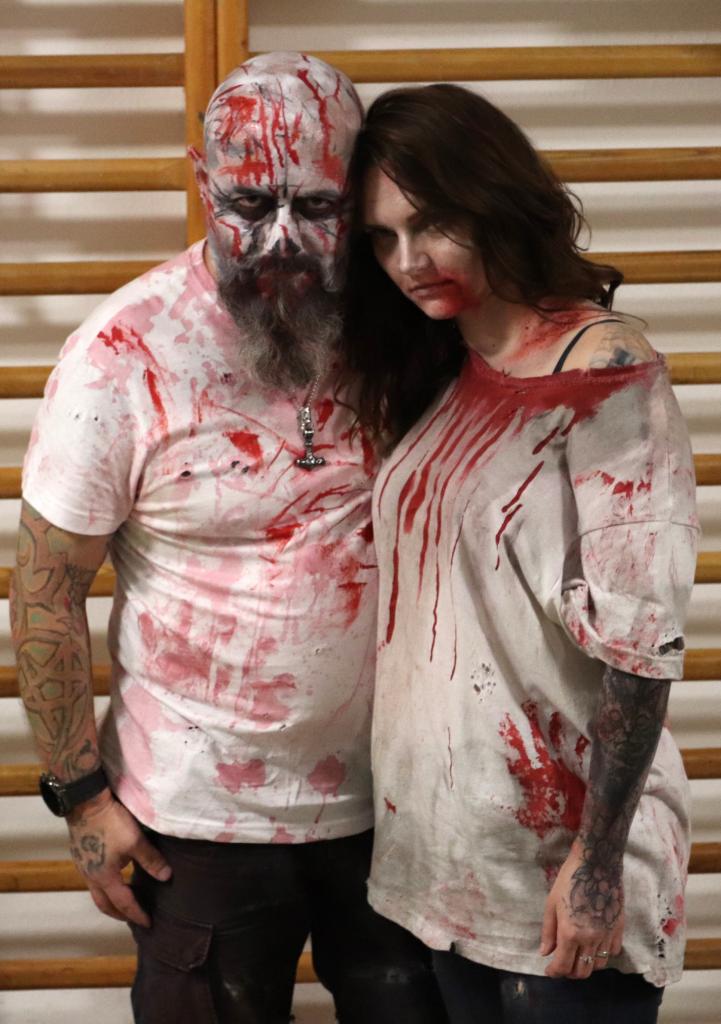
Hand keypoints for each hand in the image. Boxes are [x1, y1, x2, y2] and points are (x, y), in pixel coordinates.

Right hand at [67, 791, 170, 926]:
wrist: (86, 803)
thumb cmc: (111, 822)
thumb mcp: (135, 841)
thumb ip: (151, 860)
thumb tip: (166, 877)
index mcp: (105, 878)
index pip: (123, 904)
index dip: (137, 914)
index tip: (148, 923)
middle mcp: (91, 877)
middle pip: (104, 904)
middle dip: (119, 914)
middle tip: (133, 917)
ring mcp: (83, 866)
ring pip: (96, 892)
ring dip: (110, 900)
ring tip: (124, 899)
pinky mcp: (80, 855)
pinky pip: (92, 879)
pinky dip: (104, 885)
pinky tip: (113, 876)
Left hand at [540, 839, 623, 978]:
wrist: (597, 863)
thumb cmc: (569, 880)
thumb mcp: (551, 903)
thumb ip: (548, 931)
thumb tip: (545, 953)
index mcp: (570, 933)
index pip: (563, 966)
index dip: (554, 972)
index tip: (549, 971)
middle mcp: (590, 939)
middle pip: (582, 972)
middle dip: (570, 972)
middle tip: (562, 964)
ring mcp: (607, 935)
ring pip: (598, 965)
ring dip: (586, 965)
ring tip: (578, 955)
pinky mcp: (619, 928)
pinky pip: (613, 952)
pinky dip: (602, 954)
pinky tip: (594, 945)